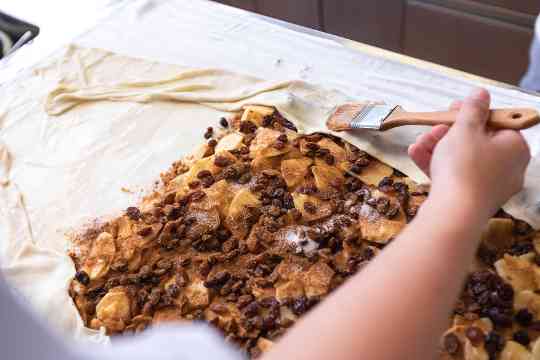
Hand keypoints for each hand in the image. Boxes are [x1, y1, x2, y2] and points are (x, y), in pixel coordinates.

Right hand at [408, 88, 529, 218]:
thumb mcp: (465, 129)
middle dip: (447, 133)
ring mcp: (488, 186)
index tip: (452, 109)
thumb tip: (481, 93)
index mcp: (515, 147)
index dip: (471, 114)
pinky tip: (415, 154)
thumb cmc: (464, 167)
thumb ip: (472, 109)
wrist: (454, 213)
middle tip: (433, 127)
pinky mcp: (470, 199)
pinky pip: (454, 177)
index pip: (496, 123)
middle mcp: (507, 168)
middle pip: (476, 142)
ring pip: (461, 160)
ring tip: (419, 142)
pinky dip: (436, 165)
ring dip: (436, 147)